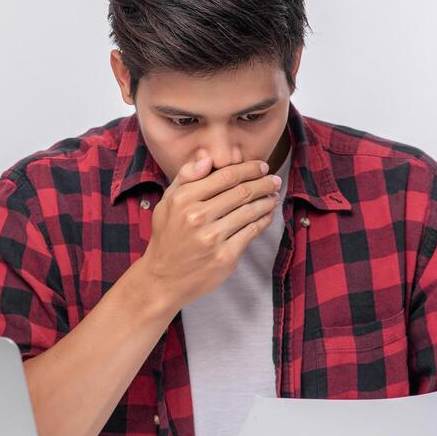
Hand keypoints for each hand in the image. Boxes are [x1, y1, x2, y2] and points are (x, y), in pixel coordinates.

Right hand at [137, 147, 282, 308]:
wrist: (162, 278)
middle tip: (274, 180)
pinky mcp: (225, 257)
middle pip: (241, 192)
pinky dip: (263, 221)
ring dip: (267, 201)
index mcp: (183, 199)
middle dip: (263, 183)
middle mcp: (197, 217)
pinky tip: (267, 215)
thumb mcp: (167, 202)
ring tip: (274, 196)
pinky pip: (251, 233)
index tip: (262, 166)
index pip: (225, 176)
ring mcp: (212, 238)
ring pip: (250, 212)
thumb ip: (186, 176)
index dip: (248, 169)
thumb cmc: (167, 236)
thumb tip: (207, 157)